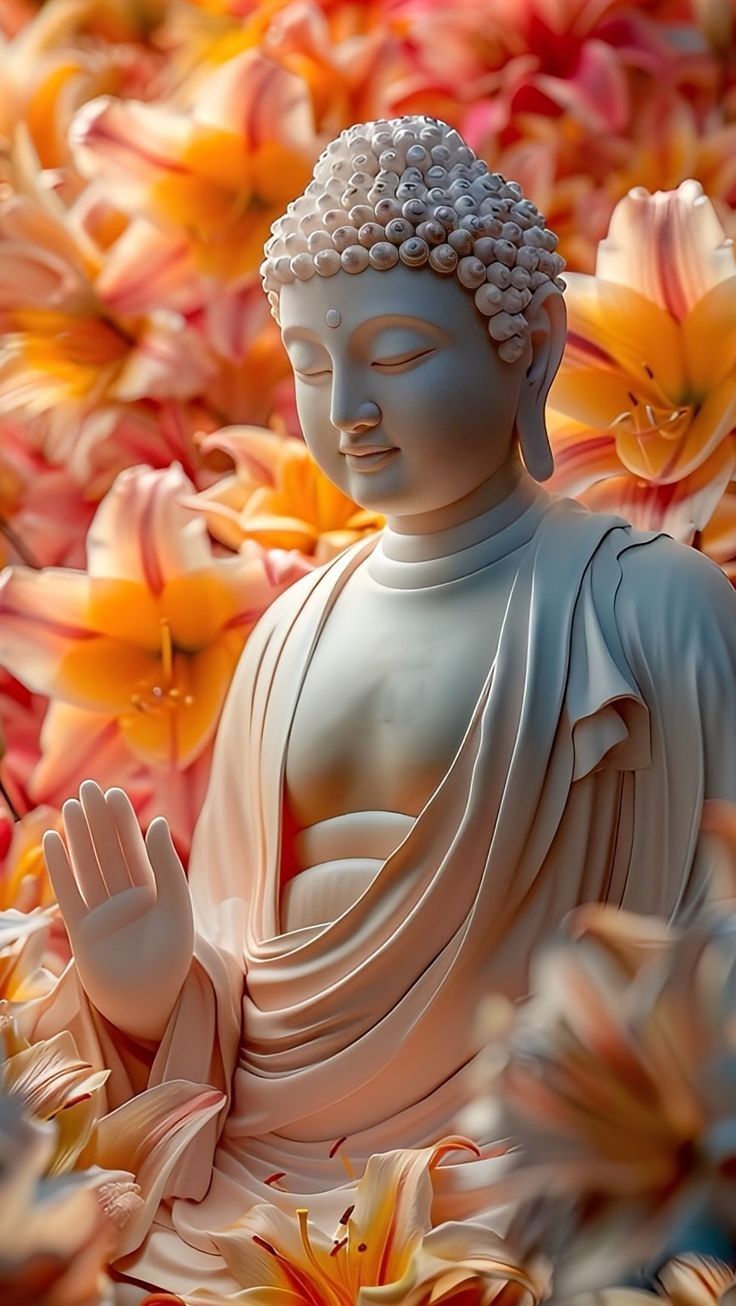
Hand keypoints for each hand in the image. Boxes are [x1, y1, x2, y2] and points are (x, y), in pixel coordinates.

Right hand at [43, 781, 193, 1041]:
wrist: (150, 1006)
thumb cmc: (171, 961)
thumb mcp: (177, 909)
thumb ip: (168, 868)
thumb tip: (158, 822)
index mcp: (152, 892)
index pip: (135, 849)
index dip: (124, 822)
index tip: (115, 794)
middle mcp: (125, 898)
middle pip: (108, 851)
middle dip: (99, 820)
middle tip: (88, 787)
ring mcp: (101, 913)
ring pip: (88, 866)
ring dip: (79, 836)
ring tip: (71, 805)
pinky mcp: (81, 931)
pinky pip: (69, 893)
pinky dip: (60, 868)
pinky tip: (53, 842)